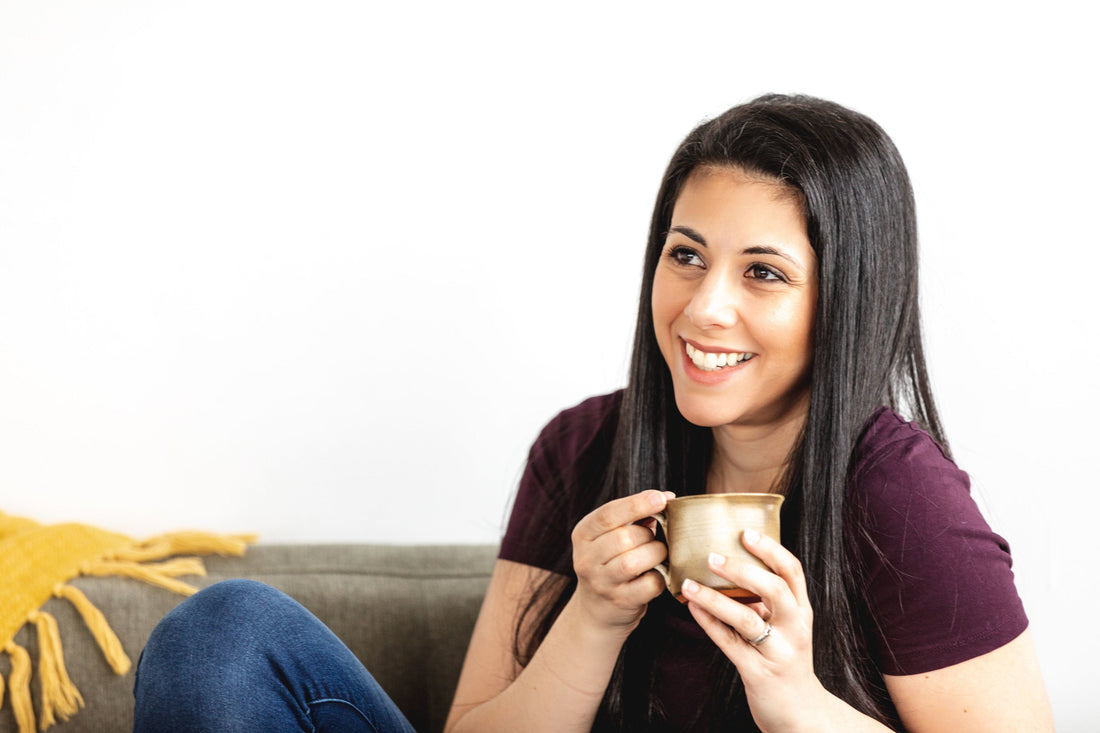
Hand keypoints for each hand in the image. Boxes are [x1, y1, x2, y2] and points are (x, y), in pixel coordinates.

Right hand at [569, 490, 673, 634]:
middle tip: (653, 538)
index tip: (661, 498)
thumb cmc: (610, 562)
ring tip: (658, 554)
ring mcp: (602, 583)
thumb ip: (633, 517)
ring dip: (656, 554)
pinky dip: (661, 577)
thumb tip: (665, 498)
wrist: (597, 608)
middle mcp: (586, 559)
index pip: (608, 514)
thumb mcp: (610, 537)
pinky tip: (657, 574)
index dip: (637, 504)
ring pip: (634, 562)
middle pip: (625, 538)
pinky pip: (649, 584)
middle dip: (648, 535)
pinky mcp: (620, 601)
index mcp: (583, 534)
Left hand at [680, 529, 828, 731]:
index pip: (792, 572)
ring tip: (689, 583)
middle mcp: (794, 628)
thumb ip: (766, 601)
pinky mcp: (759, 673)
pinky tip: (691, 607)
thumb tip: (731, 565)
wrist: (801, 714)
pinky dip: (709, 623)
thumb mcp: (786, 627)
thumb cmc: (786, 661)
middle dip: (743, 570)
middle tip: (712, 556)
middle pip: (775, 589)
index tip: (745, 531)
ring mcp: (778, 651)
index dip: (770, 549)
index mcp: (801, 611)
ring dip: (715, 599)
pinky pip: (730, 644)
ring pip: (748, 619)